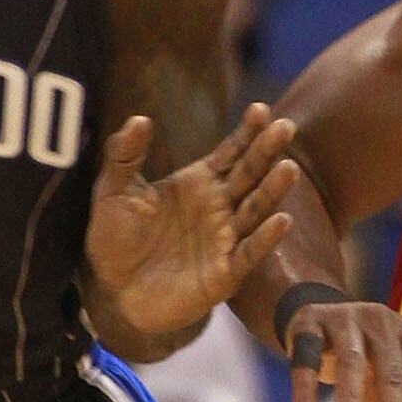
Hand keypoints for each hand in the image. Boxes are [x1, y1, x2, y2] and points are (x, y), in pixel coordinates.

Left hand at [83, 103, 297, 346]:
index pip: (231, 153)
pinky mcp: (225, 273)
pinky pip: (250, 253)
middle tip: (286, 126)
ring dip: (273, 190)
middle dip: (267, 151)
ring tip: (288, 168)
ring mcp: (225, 239)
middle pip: (250, 174)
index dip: (247, 132)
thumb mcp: (114, 191)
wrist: (112, 291)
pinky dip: (266, 238)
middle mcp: (219, 208)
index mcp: (199, 184)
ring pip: (256, 209)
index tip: (261, 110)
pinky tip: (282, 220)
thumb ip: (125, 155)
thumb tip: (139, 118)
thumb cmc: (115, 238)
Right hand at [286, 297, 401, 401]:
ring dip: (350, 400)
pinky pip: (306, 357)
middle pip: (392, 374)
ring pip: (351, 361)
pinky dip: (305, 388)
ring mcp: (347, 320)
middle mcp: (385, 325)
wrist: (321, 317)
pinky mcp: (310, 323)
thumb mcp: (394, 390)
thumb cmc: (368, 362)